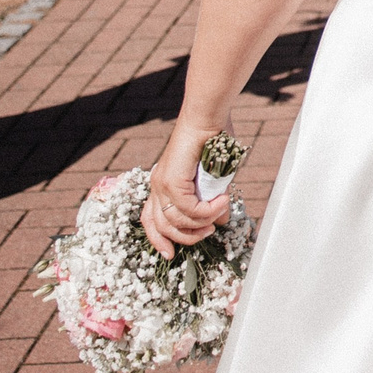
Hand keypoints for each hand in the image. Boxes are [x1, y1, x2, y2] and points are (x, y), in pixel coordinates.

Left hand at [140, 119, 231, 256]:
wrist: (207, 116)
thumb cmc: (212, 140)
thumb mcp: (214, 179)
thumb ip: (214, 201)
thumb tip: (221, 221)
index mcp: (162, 185)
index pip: (150, 221)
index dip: (158, 240)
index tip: (170, 255)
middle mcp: (157, 186)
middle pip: (161, 227)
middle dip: (186, 237)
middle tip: (208, 232)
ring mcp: (162, 183)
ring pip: (175, 221)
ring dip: (201, 223)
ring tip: (219, 212)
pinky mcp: (171, 179)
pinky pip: (187, 207)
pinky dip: (206, 210)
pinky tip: (221, 202)